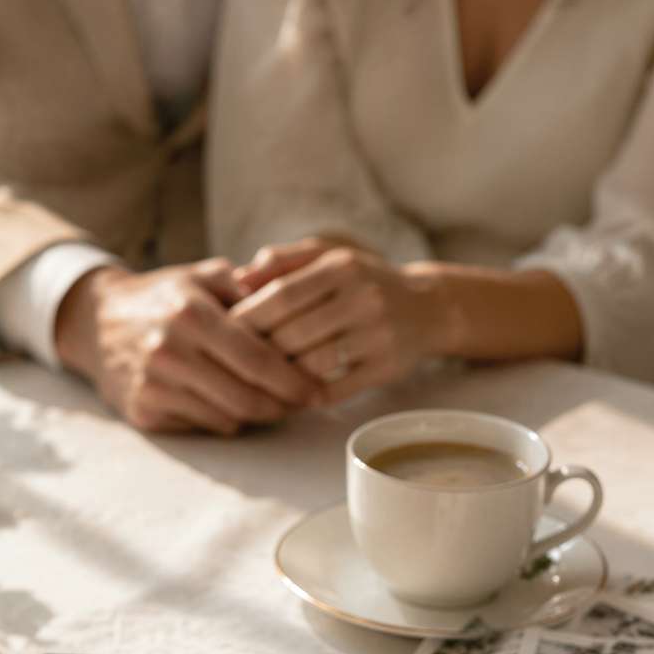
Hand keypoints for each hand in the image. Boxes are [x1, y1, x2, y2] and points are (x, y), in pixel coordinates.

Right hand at [54, 260, 317, 435]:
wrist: (97, 323)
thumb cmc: (163, 298)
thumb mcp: (203, 276)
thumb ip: (250, 287)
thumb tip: (302, 304)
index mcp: (191, 315)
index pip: (258, 360)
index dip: (295, 380)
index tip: (318, 390)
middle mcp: (169, 352)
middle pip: (246, 398)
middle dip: (283, 406)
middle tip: (305, 405)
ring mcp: (154, 386)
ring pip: (227, 418)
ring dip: (258, 416)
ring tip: (278, 404)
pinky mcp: (144, 412)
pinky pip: (202, 425)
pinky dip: (226, 419)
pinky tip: (235, 405)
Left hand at [231, 245, 444, 403]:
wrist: (428, 308)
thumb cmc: (363, 282)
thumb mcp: (328, 258)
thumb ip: (282, 262)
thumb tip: (237, 279)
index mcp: (341, 267)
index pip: (282, 296)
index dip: (248, 317)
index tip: (226, 331)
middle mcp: (362, 297)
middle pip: (293, 334)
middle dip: (260, 352)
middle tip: (236, 363)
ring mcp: (376, 334)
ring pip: (313, 364)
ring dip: (282, 376)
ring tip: (262, 380)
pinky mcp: (385, 367)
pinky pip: (336, 389)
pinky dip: (309, 395)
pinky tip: (293, 395)